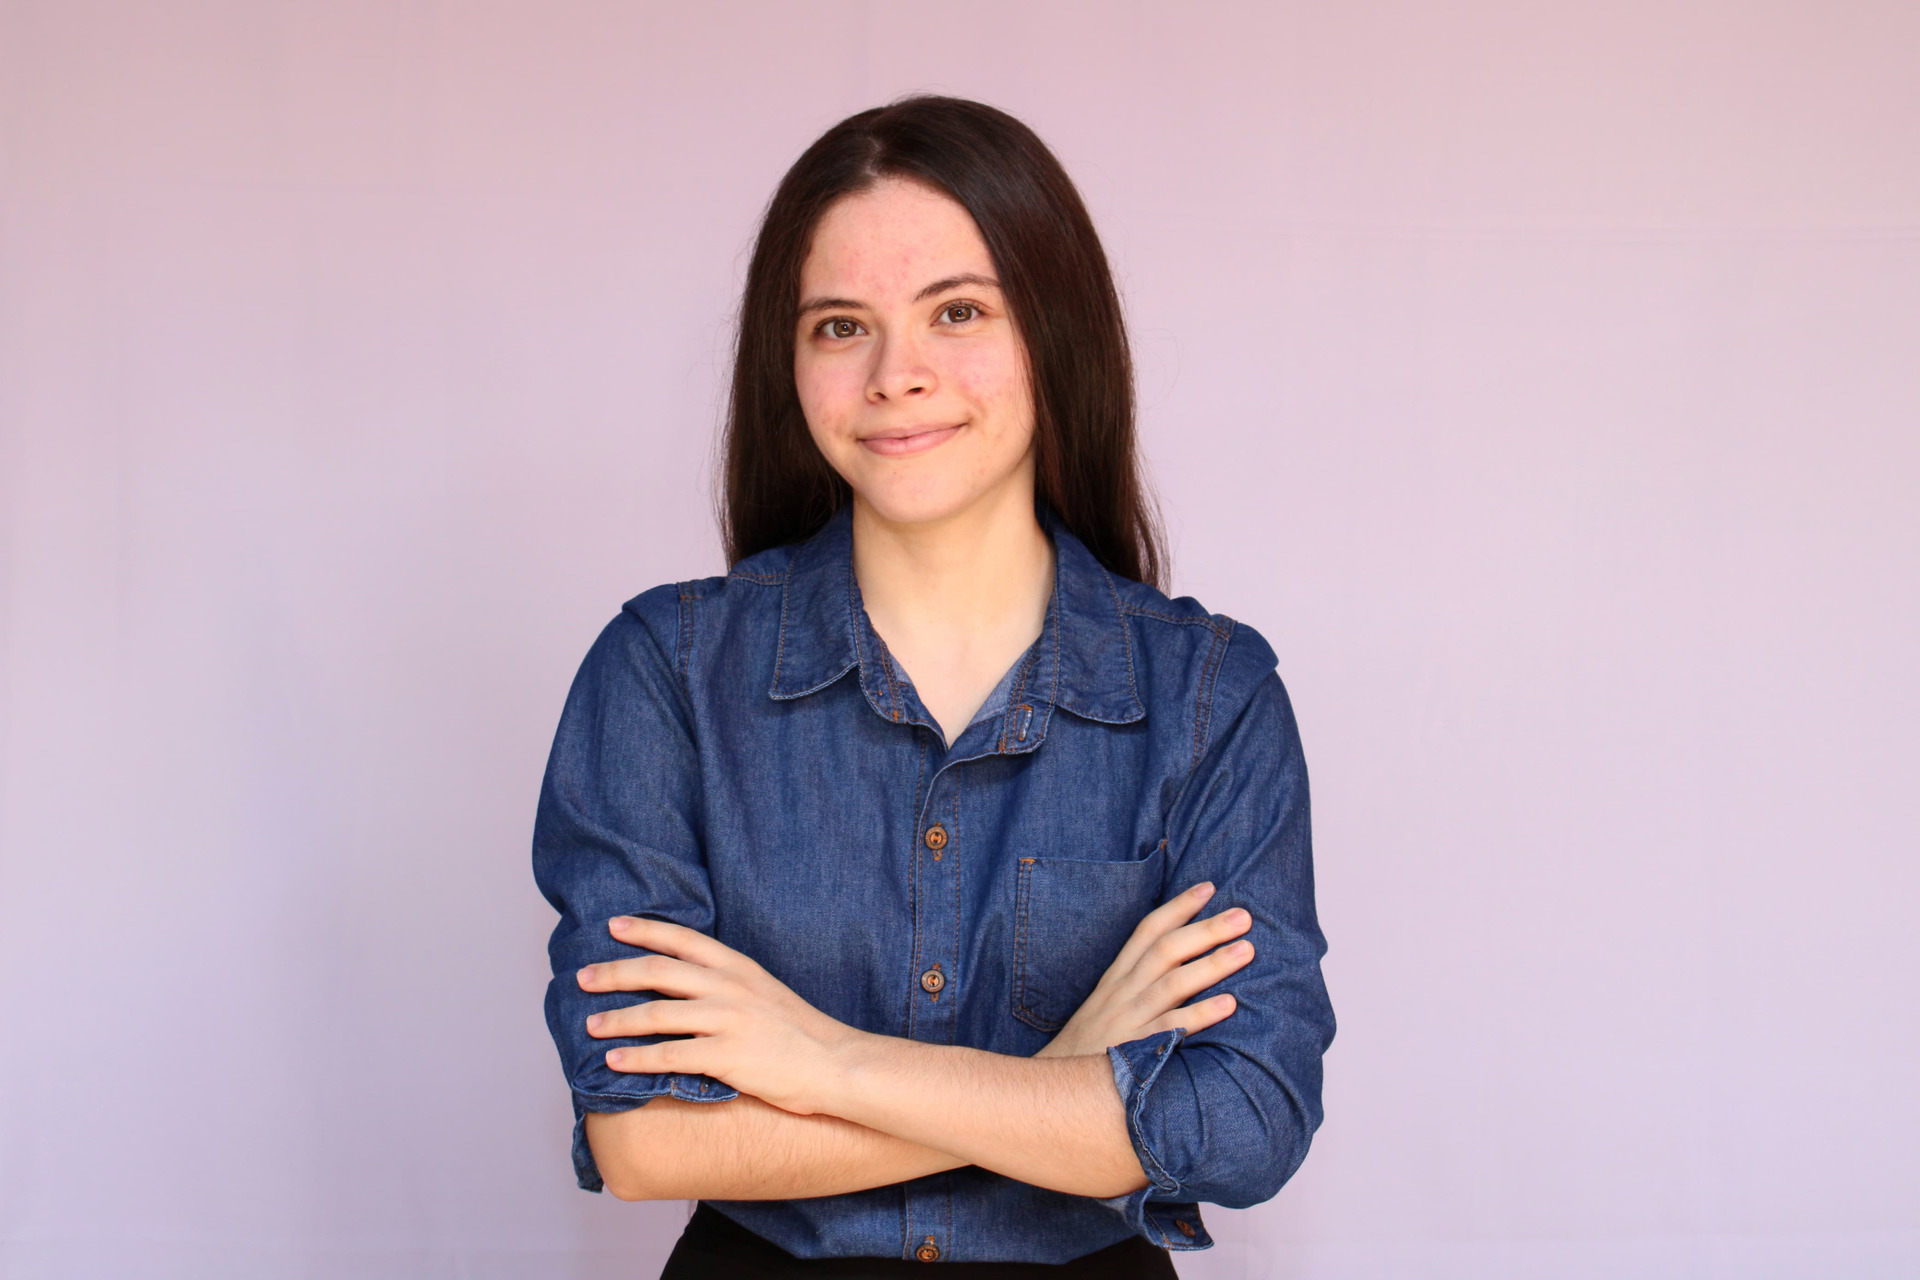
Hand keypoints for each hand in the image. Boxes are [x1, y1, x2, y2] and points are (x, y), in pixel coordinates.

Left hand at [577, 916, 856, 1114]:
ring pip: (656, 1013)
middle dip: (614, 973)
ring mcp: (728, 1020)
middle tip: (583, 978)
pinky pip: (670, 1055)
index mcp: (739, 967)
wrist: (836, 1064)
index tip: (613, 925)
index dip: (645, 929)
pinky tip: (614, 1062)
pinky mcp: (727, 1056)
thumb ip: (728, 983)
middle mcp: (730, 986)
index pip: (682, 939)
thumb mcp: (765, 991)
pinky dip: (636, 1059)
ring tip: (591, 1026)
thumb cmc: (799, 1032)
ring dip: (617, 1019)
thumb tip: (685, 985)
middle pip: (658, 971)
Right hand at [1035, 881, 1252, 1058]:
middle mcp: (1121, 993)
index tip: (1209, 888)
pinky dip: (1201, 1014)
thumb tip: (1172, 966)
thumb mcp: (1102, 1008)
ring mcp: (1128, 1021)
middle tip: (1244, 916)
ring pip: (1173, 983)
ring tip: (1247, 950)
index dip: (1178, 908)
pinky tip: (1230, 1004)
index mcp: (1115, 979)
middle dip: (1206, 929)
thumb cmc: (1085, 1051)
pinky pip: (1171, 1028)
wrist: (1051, 1091)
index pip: (1147, 932)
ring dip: (1212, 964)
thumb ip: (1133, 985)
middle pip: (1166, 950)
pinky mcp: (1134, 1051)